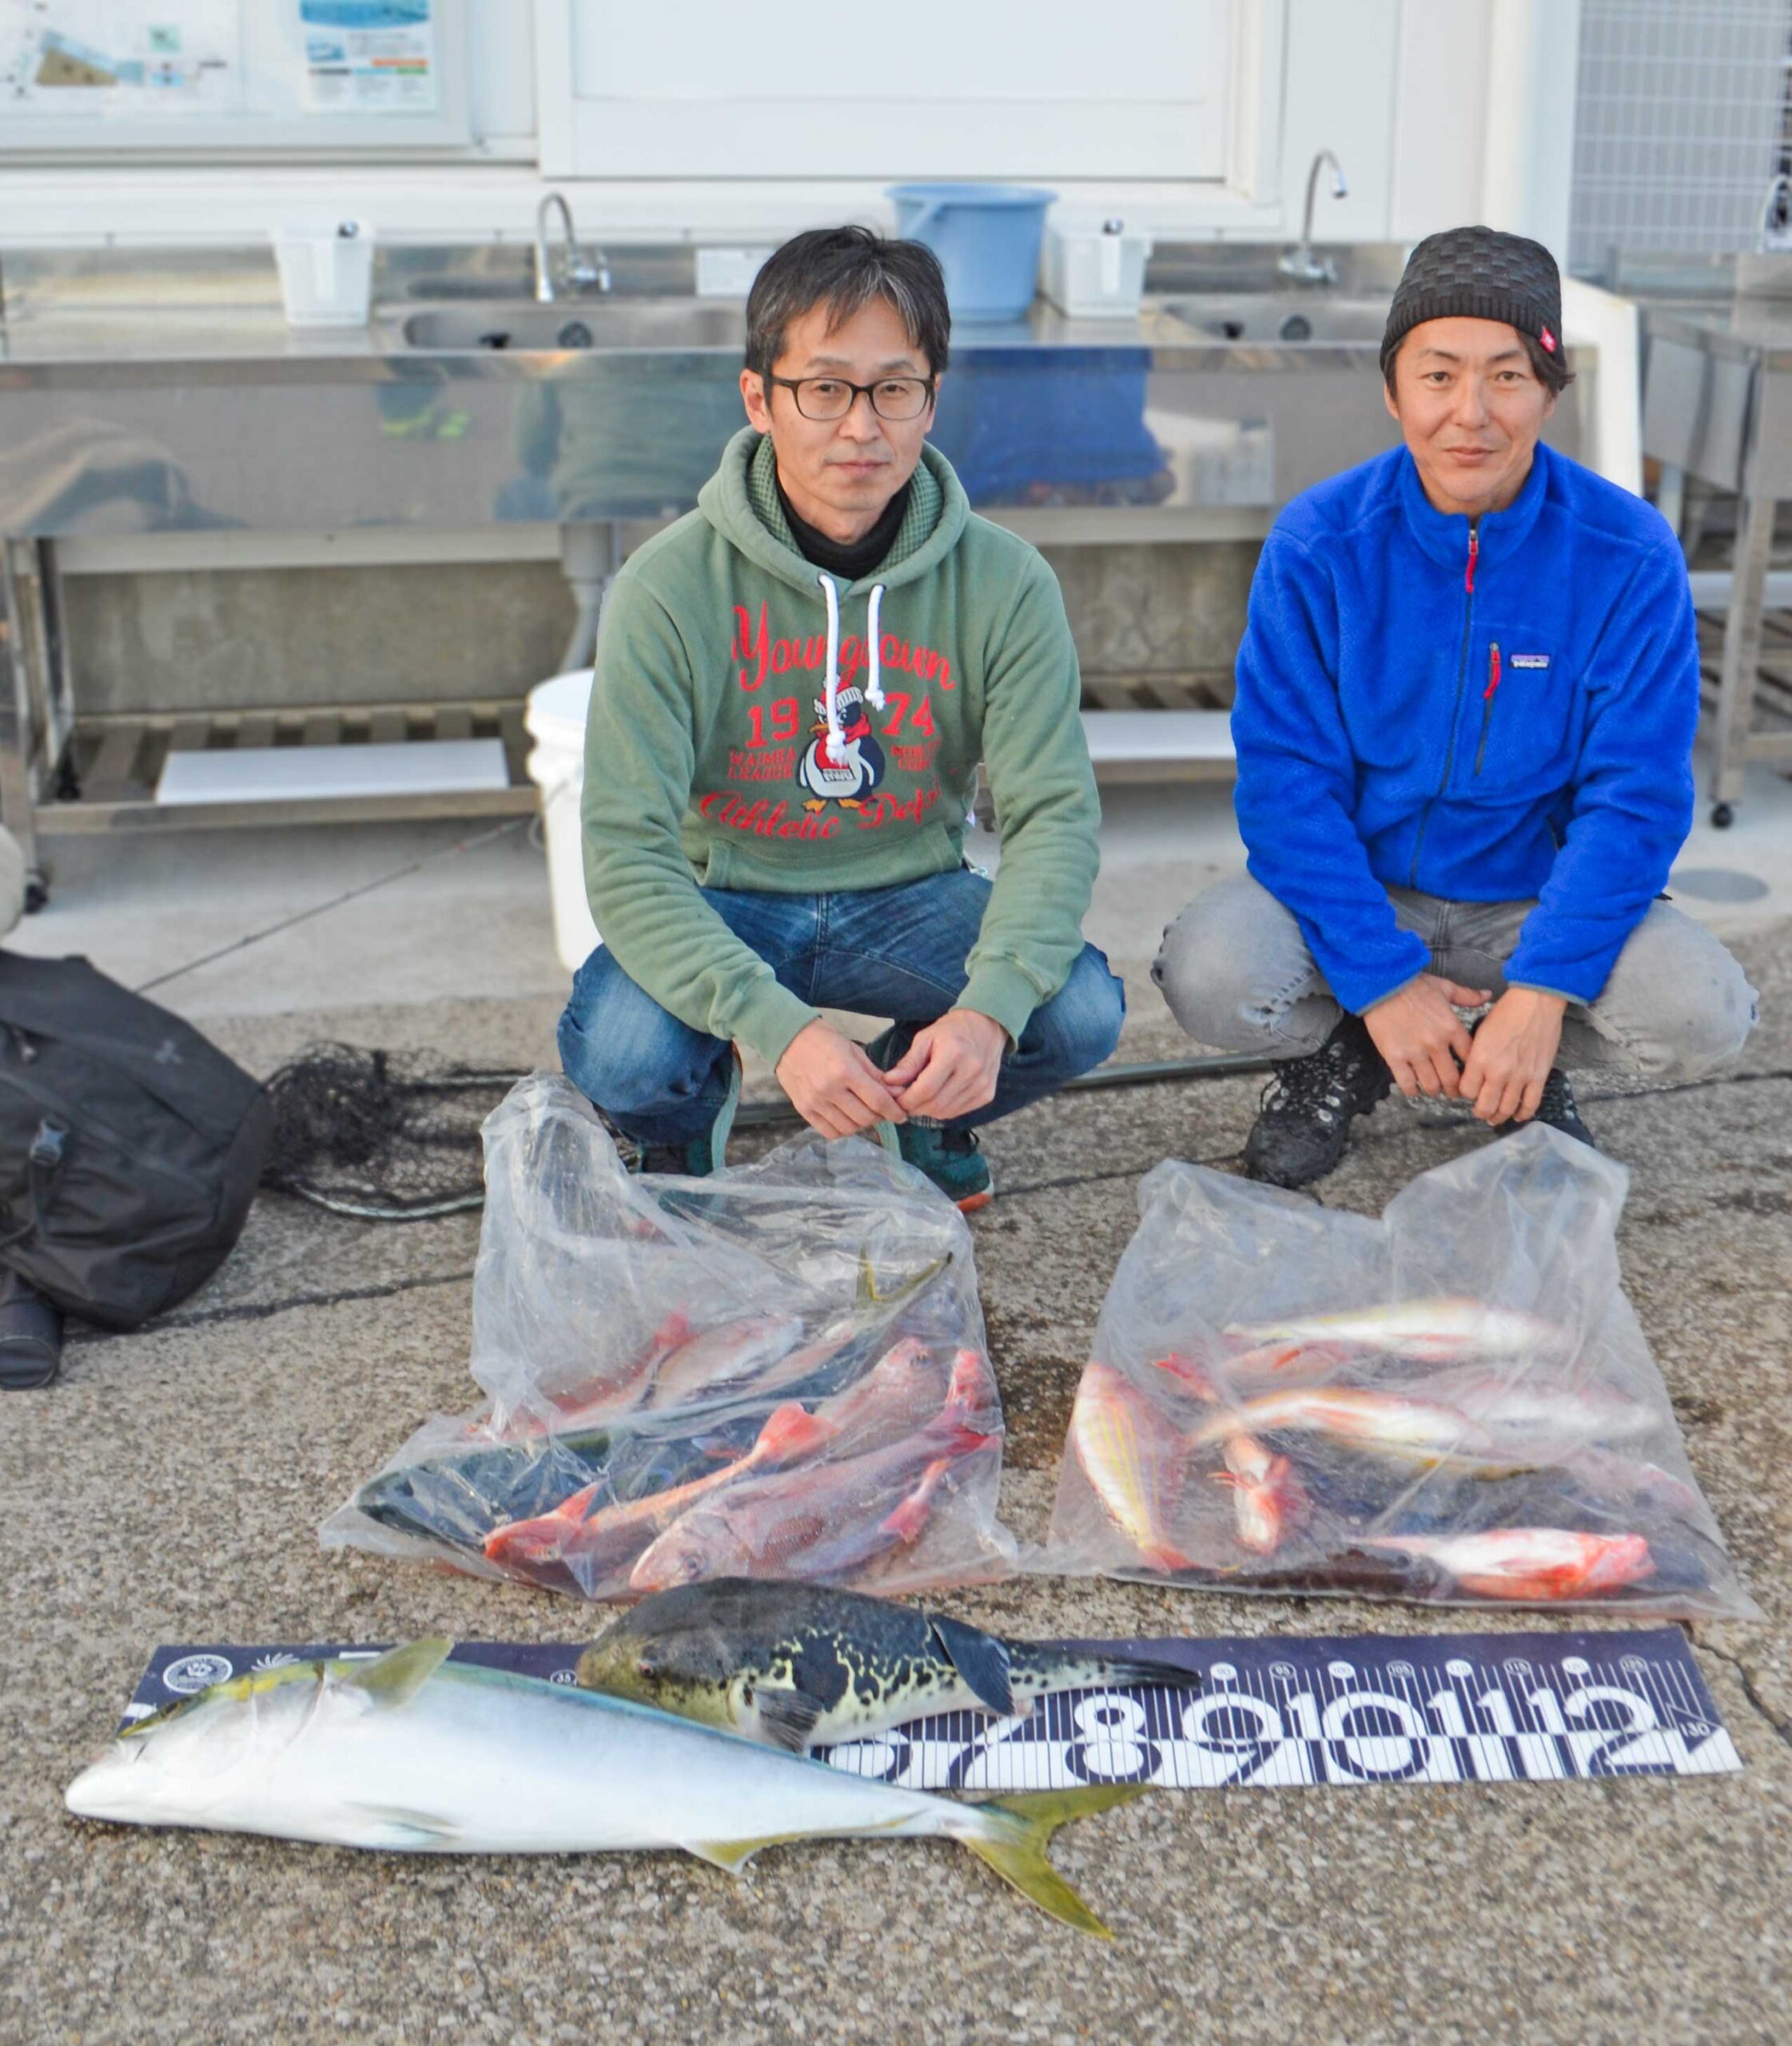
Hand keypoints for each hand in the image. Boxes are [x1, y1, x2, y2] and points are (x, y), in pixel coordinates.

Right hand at [774, 1020, 907, 1138]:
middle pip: (865, 1118)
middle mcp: (829, 1090)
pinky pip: (829, 1132)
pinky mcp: (803, 1110)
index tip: (901, 1115)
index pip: (878, 1101)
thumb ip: (875, 1075)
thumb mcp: (855, 1051)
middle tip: (882, 1110)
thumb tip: (897, 1094)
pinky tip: (846, 1118)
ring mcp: (814, 1102)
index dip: (894, 1111)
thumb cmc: (825, 1040)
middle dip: (880, 1117)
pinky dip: (843, 1129)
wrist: (788, 1038)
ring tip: (863, 1112)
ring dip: (862, 1124)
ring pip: (849, 1128)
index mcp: (845, 1071)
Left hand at [883, 1008, 1007, 1120]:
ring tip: (918, 1099)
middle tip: (903, 1101)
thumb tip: (889, 1083)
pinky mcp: (987, 1094)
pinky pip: (958, 1112)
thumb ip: (908, 1063)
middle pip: (935, 1104)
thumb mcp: (925, 1038)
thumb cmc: (951, 1031)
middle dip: (914, 1107)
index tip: (895, 1099)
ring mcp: (982, 1085)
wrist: (985, 1027)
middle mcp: (971, 1071)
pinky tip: (937, 1098)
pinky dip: (943, 1110)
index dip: (906, 1099)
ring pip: (946, 1112)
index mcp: (954, 1054)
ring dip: (927, 1111)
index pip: (925, 1090)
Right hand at [1362, 974, 1490, 1098]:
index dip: (1472, 1072)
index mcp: (1451, 1029)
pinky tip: (1413, 1088)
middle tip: (1453, 1091)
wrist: (1384, 983)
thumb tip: (1486, 995)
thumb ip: (1467, 996)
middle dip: (1454, 1089)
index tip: (1469, 1076)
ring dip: (1434, 1090)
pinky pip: (1407, 1083)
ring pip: (1431, 1085)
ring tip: (1433, 1089)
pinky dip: (1412, 1090)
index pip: (1470, 1059)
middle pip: (1452, 1079)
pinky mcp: (1395, 1057)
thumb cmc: (1413, 985)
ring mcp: (1415, 1052)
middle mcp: (1436, 1044)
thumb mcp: (1445, 988)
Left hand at [1458, 987, 1565, 1124]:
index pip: (1466, 1091)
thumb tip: (1473, 1073)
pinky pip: (1530, 1103)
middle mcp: (1498, 1072)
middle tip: (1480, 1111)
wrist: (1536, 1002)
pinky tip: (1518, 1115)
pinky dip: (1523, 1113)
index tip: (1468, 1091)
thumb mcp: (1480, 1032)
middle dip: (1480, 1111)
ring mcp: (1520, 1076)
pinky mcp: (1539, 1076)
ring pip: (1506, 1109)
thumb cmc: (1507, 1011)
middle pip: (1484, 1106)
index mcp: (1479, 1059)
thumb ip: (1475, 1055)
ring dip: (1499, 1116)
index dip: (1465, 1093)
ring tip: (1495, 1118)